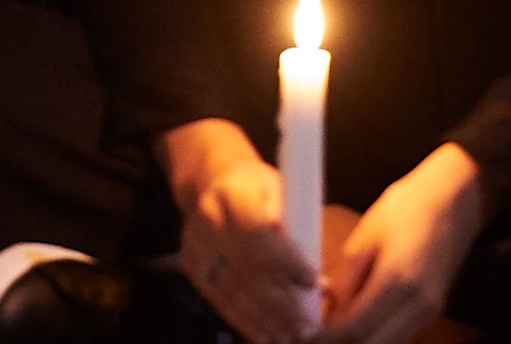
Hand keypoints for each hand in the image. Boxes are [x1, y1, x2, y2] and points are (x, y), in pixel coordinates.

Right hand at [160, 119, 317, 343]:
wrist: (213, 181)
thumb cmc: (259, 188)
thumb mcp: (282, 190)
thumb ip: (298, 229)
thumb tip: (319, 281)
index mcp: (234, 192)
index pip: (260, 233)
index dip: (286, 261)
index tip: (312, 282)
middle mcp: (209, 218)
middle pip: (247, 268)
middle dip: (280, 303)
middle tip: (306, 325)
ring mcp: (196, 243)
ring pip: (233, 289)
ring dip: (264, 319)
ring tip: (290, 336)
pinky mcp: (191, 265)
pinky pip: (219, 299)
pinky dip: (244, 321)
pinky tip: (264, 336)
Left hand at [319, 143, 483, 343]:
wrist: (455, 199)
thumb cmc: (408, 207)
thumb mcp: (366, 235)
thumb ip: (346, 280)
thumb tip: (324, 312)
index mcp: (398, 280)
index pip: (354, 330)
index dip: (323, 340)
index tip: (300, 335)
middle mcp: (418, 304)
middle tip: (310, 337)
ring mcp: (429, 311)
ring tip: (328, 332)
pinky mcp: (431, 311)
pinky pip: (398, 337)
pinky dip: (374, 338)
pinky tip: (353, 326)